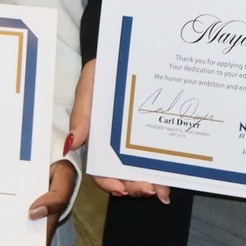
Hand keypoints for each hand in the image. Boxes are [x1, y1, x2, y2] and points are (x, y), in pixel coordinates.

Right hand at [70, 60, 171, 203]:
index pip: (99, 167)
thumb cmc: (105, 71)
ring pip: (144, 171)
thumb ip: (81, 113)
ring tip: (163, 190)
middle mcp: (118, 145)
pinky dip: (167, 171)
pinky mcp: (157, 136)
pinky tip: (174, 178)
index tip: (119, 188)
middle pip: (124, 175)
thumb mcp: (89, 86)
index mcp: (98, 137)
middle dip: (136, 188)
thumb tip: (71, 143)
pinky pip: (162, 157)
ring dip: (153, 184)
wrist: (129, 55)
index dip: (107, 181)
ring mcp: (140, 142)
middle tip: (149, 189)